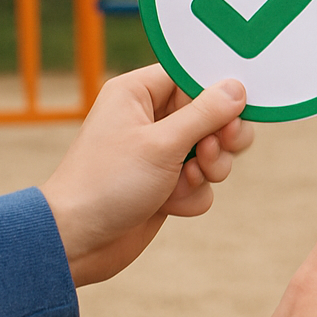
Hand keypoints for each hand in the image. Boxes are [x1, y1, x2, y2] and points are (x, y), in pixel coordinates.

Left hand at [41, 65, 252, 286]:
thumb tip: (237, 88)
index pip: (192, 76)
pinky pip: (202, 181)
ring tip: (187, 180)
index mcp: (139, 93)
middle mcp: (151, 118)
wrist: (79, 240)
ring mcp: (161, 152)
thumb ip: (205, 114)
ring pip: (213, 150)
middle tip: (214, 148)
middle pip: (212, 114)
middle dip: (220, 137)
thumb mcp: (161, 144)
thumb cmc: (107, 183)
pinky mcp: (168, 182)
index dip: (218, 93)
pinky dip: (193, 194)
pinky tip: (169, 203)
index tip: (236, 111)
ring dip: (210, 169)